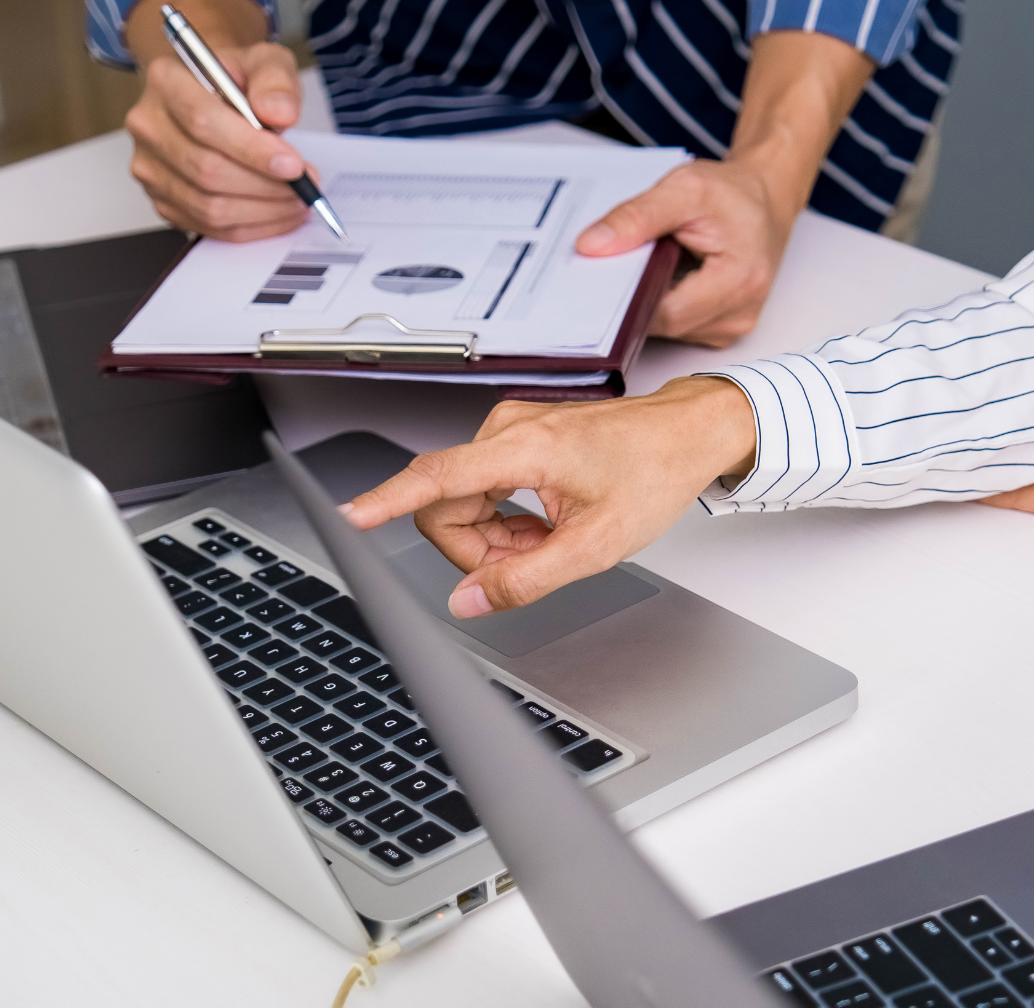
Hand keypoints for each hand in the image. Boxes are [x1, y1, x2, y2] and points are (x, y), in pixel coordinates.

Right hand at [121, 0, 310, 239]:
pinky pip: (209, 227)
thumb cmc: (238, 80)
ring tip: (297, 199)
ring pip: (209, 206)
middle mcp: (148, 125)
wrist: (215, 96)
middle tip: (305, 185)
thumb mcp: (264, 61)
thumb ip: (275, 79)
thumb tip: (279, 113)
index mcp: (165, 81)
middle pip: (206, 170)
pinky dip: (252, 226)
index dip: (252, 149)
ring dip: (263, 210)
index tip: (293, 164)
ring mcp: (150, 168)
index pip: (204, 121)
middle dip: (265, 185)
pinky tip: (278, 212)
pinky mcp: (162, 200)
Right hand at [342, 377, 757, 616]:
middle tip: (533, 560)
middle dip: (478, 549)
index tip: (347, 515)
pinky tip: (545, 524)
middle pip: (445, 507)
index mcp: (522, 448)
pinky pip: (482, 492)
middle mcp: (505, 430)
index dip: (384, 502)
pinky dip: (506, 521)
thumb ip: (525, 579)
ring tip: (551, 539)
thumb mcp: (595, 545)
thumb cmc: (652, 473)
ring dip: (496, 538)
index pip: (434, 478)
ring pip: (462, 504)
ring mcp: (507, 431)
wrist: (686, 433)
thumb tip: (469, 602)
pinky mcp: (512, 439)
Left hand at [572, 31, 874, 348]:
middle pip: (663, 325)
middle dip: (634, 297)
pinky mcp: (720, 329)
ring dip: (648, 300)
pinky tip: (659, 276)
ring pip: (666, 329)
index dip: (628, 298)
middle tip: (616, 264)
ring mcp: (731, 327)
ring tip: (647, 263)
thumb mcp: (682, 189)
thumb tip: (591, 246)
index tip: (599, 276)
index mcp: (740, 280)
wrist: (764, 199)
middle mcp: (739, 314)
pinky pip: (676, 325)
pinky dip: (660, 303)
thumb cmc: (732, 193)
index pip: (665, 313)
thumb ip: (636, 217)